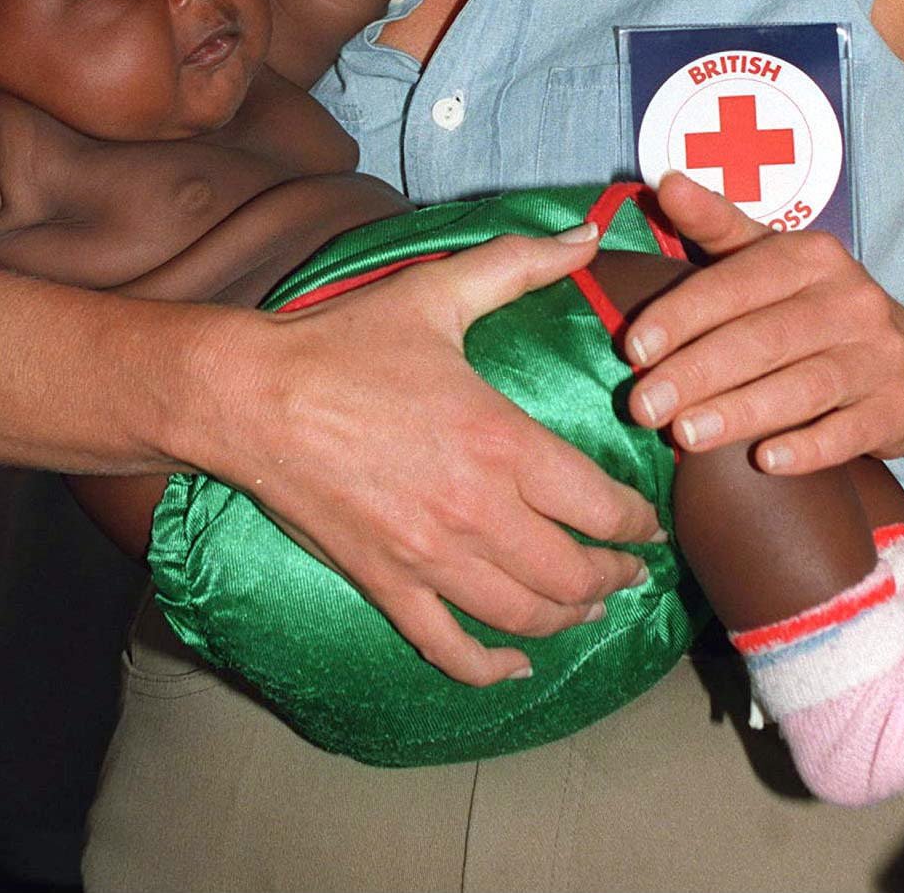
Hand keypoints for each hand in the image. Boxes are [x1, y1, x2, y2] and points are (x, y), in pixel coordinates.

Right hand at [196, 226, 658, 686]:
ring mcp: (430, 558)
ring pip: (525, 617)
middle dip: (615, 577)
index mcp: (500, 442)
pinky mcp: (386, 585)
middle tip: (630, 570)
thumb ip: (521, 263)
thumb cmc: (346, 342)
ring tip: (589, 608)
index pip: (601, 505)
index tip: (650, 524)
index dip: (637, 523)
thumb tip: (587, 234)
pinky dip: (491, 668)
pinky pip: (450, 650)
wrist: (252, 396)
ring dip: (570, 619)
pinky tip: (515, 664)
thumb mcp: (439, 292)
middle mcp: (476, 512)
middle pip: (574, 574)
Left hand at [621, 171, 903, 473]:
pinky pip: (849, 432)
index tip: (633, 350)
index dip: (681, 315)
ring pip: (803, 386)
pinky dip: (808, 448)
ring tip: (685, 435)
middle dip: (696, 373)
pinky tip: (765, 463)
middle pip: (764, 338)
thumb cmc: (818, 308)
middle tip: (642, 407)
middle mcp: (852, 298)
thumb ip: (716, 225)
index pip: (737, 283)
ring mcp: (880, 355)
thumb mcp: (773, 258)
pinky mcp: (897, 408)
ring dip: (740, 413)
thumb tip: (665, 182)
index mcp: (812, 256)